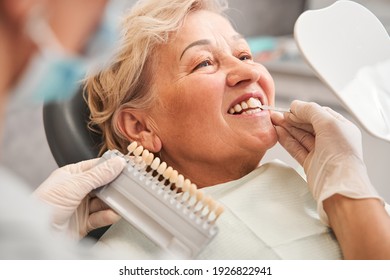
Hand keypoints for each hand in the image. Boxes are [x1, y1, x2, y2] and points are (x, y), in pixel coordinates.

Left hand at [33, 156, 125, 238]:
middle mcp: (77, 189)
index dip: (111, 166)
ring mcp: (80, 206)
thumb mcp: (75, 185)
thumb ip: (98, 175)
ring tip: (122, 201)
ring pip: (103, 201)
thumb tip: (117, 163)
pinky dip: (108, 216)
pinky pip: (101, 217)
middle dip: (114, 185)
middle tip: (129, 184)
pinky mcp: (84, 223)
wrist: (36, 233)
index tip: (127, 165)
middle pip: (102, 184)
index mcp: (72, 175)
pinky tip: (113, 214)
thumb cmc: (45, 205)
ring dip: (113, 202)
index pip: (96, 166)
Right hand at [271, 100, 382, 223]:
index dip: (303, 110)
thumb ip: (311, 111)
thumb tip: (296, 105)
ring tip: (273, 120)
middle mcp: (331, 139)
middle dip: (292, 118)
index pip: (319, 113)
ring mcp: (320, 152)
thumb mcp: (328, 123)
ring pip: (300, 136)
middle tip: (276, 114)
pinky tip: (278, 132)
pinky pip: (296, 148)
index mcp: (341, 127)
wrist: (338, 184)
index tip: (289, 108)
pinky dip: (286, 139)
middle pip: (308, 124)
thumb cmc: (341, 155)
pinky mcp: (310, 163)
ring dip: (286, 127)